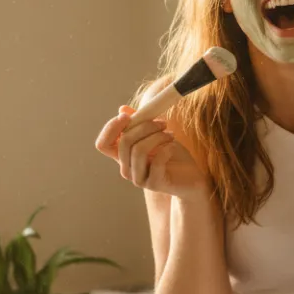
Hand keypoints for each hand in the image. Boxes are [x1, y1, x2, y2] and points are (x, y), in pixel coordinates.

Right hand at [94, 107, 208, 199]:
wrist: (190, 179)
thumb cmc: (171, 155)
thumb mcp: (155, 134)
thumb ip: (139, 123)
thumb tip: (122, 109)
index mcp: (123, 156)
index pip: (103, 144)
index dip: (111, 128)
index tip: (127, 116)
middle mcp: (127, 168)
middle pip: (124, 142)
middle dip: (144, 126)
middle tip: (163, 123)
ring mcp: (139, 178)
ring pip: (138, 151)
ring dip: (157, 137)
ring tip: (171, 134)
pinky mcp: (154, 184)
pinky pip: (156, 162)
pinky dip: (167, 149)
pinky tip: (173, 146)